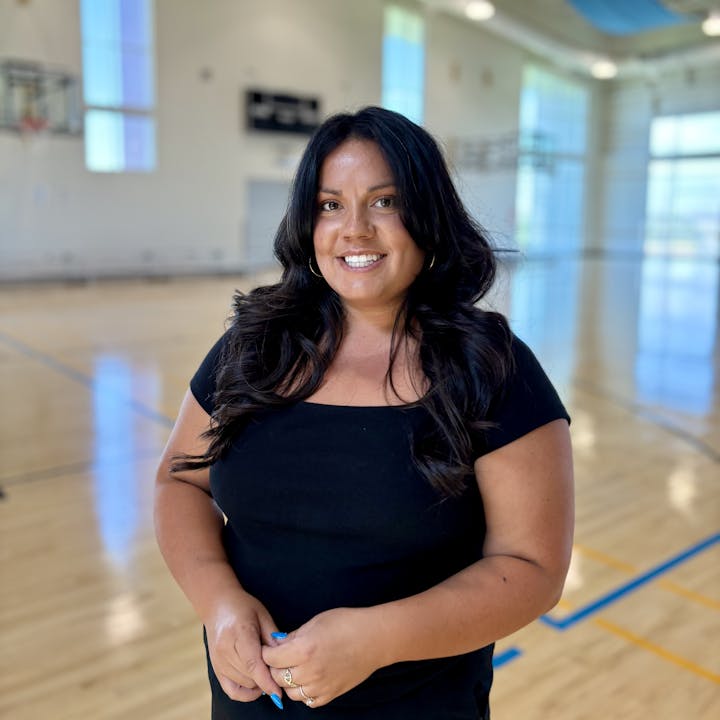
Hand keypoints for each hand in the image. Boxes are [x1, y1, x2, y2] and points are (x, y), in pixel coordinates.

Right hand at [204, 589, 284, 705]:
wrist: (217, 605)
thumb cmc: (243, 607)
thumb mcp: (262, 615)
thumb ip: (273, 637)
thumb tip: (285, 658)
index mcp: (239, 632)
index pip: (253, 663)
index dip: (266, 680)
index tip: (279, 692)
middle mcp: (225, 649)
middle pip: (249, 676)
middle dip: (266, 680)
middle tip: (279, 673)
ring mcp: (218, 660)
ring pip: (242, 684)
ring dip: (257, 685)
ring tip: (268, 673)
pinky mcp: (215, 668)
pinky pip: (231, 690)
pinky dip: (245, 693)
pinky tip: (256, 686)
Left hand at [262, 607, 380, 707]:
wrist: (374, 638)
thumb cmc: (346, 623)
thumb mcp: (316, 622)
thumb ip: (294, 636)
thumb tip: (277, 644)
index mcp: (303, 650)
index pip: (270, 658)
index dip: (266, 652)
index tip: (267, 648)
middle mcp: (309, 671)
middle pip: (277, 677)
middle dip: (274, 667)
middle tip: (279, 658)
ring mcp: (320, 686)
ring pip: (290, 692)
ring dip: (287, 682)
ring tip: (294, 668)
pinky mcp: (331, 695)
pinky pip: (308, 701)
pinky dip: (304, 692)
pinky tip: (308, 679)